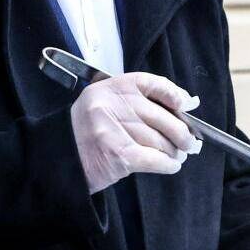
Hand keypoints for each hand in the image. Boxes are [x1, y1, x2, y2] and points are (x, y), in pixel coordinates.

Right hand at [70, 73, 201, 192]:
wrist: (60, 160)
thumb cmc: (88, 135)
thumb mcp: (106, 106)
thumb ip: (139, 103)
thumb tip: (185, 104)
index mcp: (109, 88)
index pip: (151, 83)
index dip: (174, 94)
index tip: (187, 105)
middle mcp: (110, 105)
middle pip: (161, 117)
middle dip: (181, 133)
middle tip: (189, 142)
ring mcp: (113, 129)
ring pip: (160, 140)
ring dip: (174, 151)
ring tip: (177, 155)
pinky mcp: (118, 154)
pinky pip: (155, 159)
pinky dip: (168, 165)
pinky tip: (171, 166)